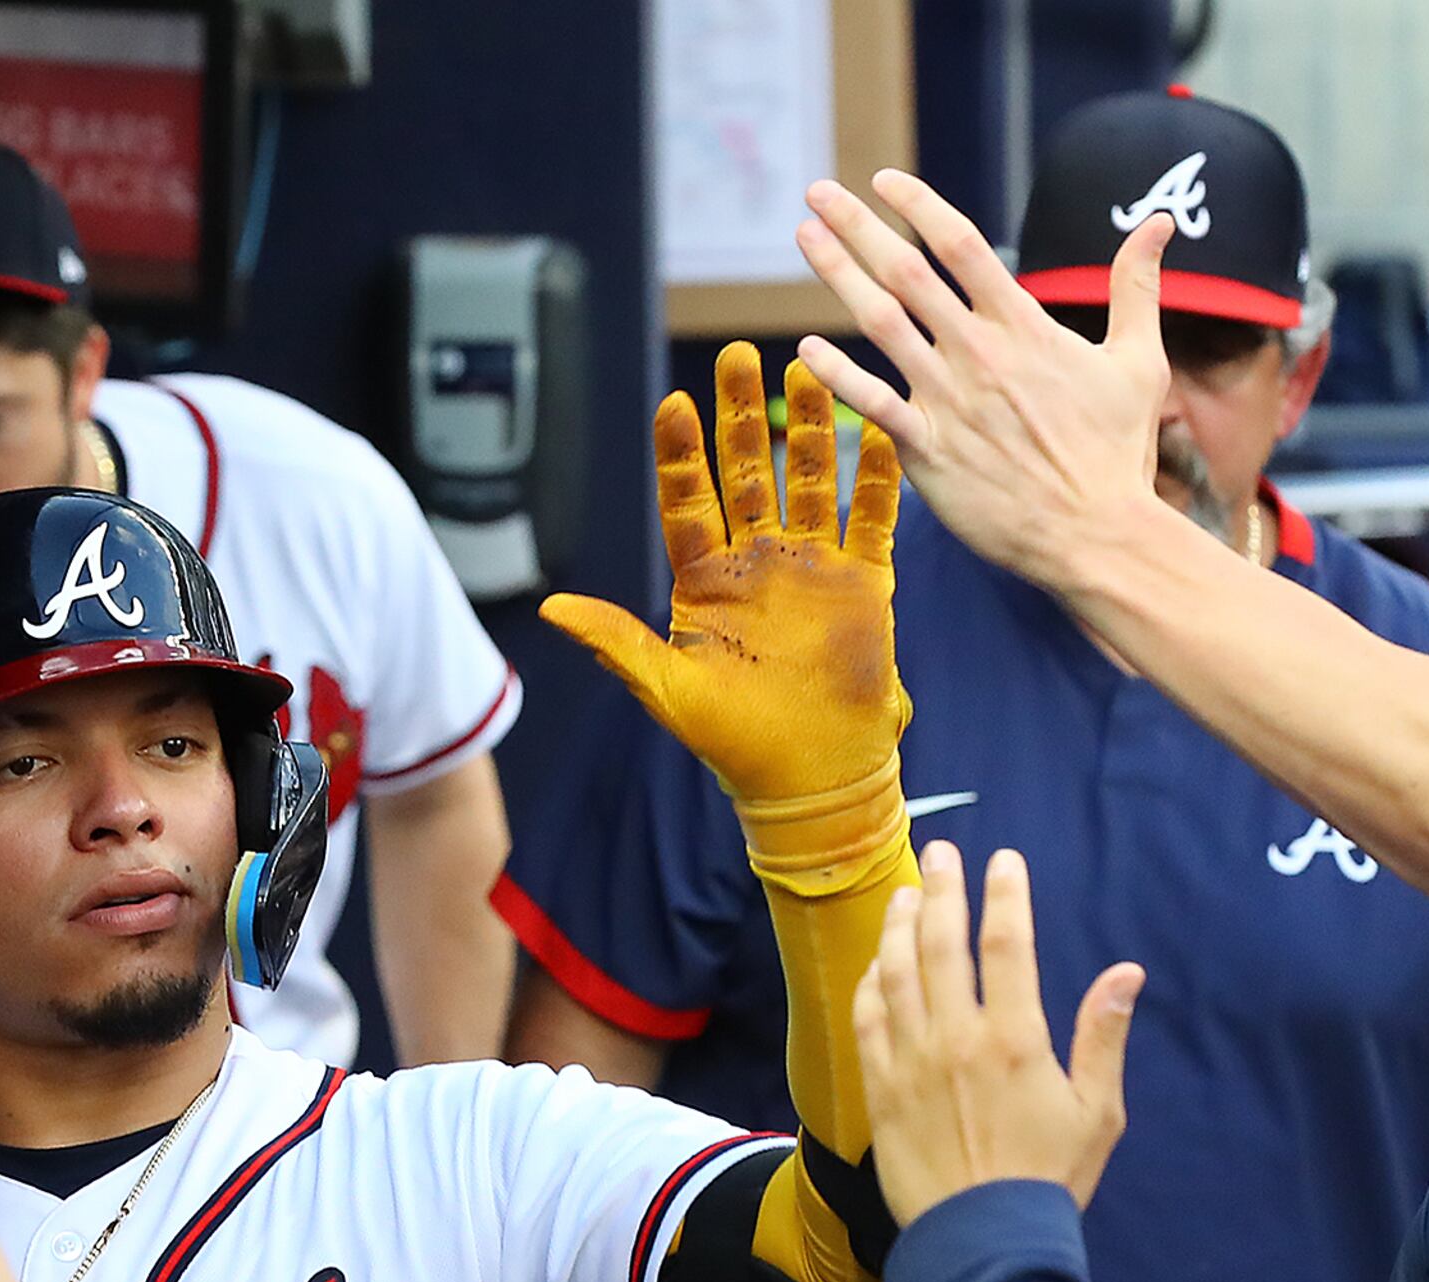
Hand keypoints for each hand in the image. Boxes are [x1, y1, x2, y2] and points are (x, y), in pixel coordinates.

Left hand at [540, 343, 909, 801]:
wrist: (812, 779)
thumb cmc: (733, 742)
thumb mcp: (668, 690)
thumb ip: (616, 642)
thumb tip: (550, 610)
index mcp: (706, 580)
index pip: (687, 503)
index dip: (680, 456)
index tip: (674, 403)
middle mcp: (758, 562)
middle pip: (747, 475)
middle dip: (742, 417)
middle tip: (737, 356)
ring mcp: (813, 567)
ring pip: (810, 482)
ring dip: (808, 429)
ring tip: (806, 368)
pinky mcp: (864, 584)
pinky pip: (873, 520)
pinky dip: (878, 477)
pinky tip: (878, 427)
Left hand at [786, 169, 1188, 596]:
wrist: (1097, 535)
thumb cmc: (1118, 453)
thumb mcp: (1140, 360)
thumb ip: (1137, 286)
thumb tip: (1162, 223)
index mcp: (1024, 327)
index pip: (960, 245)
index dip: (917, 205)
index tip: (884, 181)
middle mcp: (978, 354)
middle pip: (907, 271)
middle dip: (858, 225)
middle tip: (818, 191)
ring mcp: (949, 402)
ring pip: (881, 323)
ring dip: (838, 275)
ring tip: (805, 237)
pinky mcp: (928, 452)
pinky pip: (872, 404)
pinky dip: (837, 374)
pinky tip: (805, 347)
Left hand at [853, 843, 1140, 1222]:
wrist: (985, 1243)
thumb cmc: (1050, 1180)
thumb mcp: (1098, 1111)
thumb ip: (1105, 1036)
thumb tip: (1126, 972)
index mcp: (1016, 1039)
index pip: (1008, 944)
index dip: (1003, 895)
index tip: (1002, 861)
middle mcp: (956, 1040)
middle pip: (941, 944)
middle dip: (942, 890)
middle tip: (942, 853)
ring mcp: (911, 1064)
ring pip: (897, 974)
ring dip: (900, 926)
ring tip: (906, 894)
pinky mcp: (880, 1092)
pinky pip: (867, 1022)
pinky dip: (871, 984)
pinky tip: (878, 963)